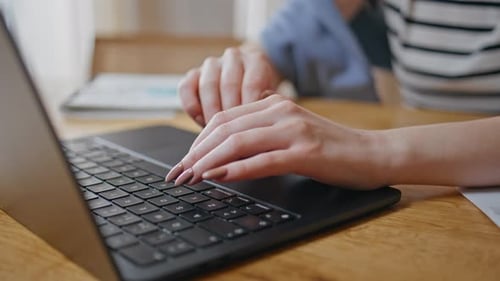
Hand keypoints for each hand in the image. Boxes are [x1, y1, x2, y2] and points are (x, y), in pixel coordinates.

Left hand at [166, 94, 389, 189]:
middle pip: (225, 129)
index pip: (224, 119)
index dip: (198, 140)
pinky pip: (262, 159)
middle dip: (195, 153)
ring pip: (238, 142)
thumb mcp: (292, 130)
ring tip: (190, 178)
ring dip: (208, 162)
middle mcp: (281, 113)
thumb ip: (264, 128)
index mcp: (274, 105)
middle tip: (178, 174)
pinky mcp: (305, 153)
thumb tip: (228, 141)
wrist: (372, 154)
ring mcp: (293, 131)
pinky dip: (235, 169)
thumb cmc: (330, 147)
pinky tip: (217, 177)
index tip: (183, 161)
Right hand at [178, 45, 281, 126]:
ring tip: (217, 132)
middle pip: (228, 85)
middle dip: (229, 113)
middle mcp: (233, 57)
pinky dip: (192, 107)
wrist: (248, 91)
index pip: (251, 84)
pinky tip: (201, 121)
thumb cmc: (263, 101)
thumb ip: (266, 107)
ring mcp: (212, 64)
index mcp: (256, 60)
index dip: (249, 110)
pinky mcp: (193, 74)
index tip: (248, 130)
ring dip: (211, 111)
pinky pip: (186, 88)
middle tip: (232, 135)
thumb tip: (256, 121)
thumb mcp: (271, 102)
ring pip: (207, 85)